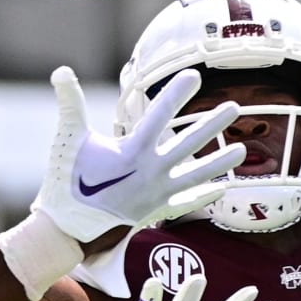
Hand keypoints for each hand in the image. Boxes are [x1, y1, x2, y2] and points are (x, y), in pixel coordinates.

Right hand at [34, 66, 245, 245]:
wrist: (70, 229)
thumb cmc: (67, 182)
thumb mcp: (67, 140)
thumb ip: (69, 105)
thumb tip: (60, 71)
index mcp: (132, 152)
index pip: (159, 116)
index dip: (177, 94)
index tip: (195, 75)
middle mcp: (151, 173)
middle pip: (189, 145)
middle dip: (212, 125)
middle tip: (234, 108)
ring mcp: (157, 193)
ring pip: (196, 175)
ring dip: (219, 162)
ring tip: (241, 150)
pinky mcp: (156, 208)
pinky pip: (187, 201)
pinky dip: (205, 194)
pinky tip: (223, 187)